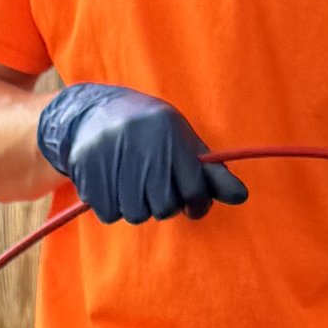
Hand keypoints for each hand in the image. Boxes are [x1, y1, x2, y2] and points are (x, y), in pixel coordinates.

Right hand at [35, 83, 248, 223]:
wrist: (94, 112)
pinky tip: (112, 183)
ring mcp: (112, 156)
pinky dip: (113, 206)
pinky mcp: (87, 169)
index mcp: (171, 136)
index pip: (194, 191)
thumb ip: (212, 173)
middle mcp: (142, 144)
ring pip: (135, 214)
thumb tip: (241, 197)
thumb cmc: (152, 133)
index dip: (196, 203)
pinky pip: (110, 214)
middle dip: (163, 204)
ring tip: (132, 181)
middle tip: (155, 185)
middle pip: (163, 208)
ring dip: (137, 206)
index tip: (191, 200)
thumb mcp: (185, 144)